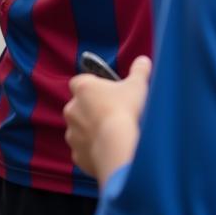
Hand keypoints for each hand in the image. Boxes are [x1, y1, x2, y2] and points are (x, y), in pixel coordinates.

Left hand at [63, 56, 151, 180]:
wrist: (118, 146)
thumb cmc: (127, 111)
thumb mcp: (137, 86)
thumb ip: (139, 71)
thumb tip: (143, 61)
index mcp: (83, 88)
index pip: (81, 82)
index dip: (94, 87)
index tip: (108, 93)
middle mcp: (71, 108)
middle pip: (80, 106)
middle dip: (93, 110)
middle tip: (114, 116)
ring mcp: (72, 132)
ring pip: (80, 129)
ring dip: (93, 131)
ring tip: (114, 136)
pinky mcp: (76, 153)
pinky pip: (84, 150)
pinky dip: (94, 151)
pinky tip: (110, 151)